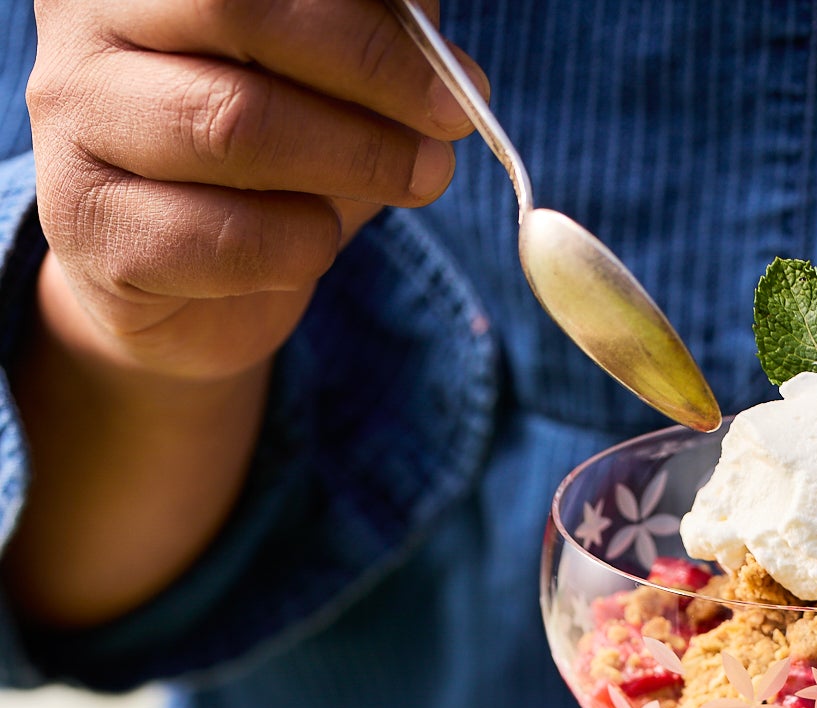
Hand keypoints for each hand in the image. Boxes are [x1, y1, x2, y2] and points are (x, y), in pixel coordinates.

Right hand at [27, 0, 486, 379]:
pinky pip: (227, 238)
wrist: (183, 287)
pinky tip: (317, 242)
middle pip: (238, 11)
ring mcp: (74, 121)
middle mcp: (87, 22)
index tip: (457, 74)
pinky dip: (304, 246)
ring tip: (417, 181)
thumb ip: (373, 37)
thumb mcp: (328, 82)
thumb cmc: (266, 161)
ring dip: (356, 162)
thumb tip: (441, 45)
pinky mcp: (92, 227)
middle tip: (453, 125)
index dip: (367, 18)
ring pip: (234, 126)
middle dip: (371, 73)